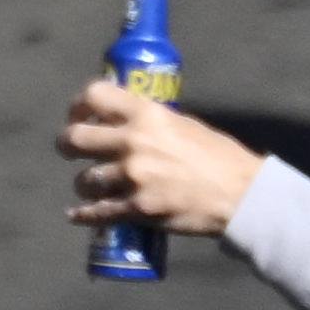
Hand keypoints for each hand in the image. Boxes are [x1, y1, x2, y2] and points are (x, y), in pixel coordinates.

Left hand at [63, 72, 266, 239]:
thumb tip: (124, 120)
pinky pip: (97, 212)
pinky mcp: (137, 209)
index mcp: (148, 114)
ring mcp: (133, 177)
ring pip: (84, 180)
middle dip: (67, 146)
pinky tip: (78, 215)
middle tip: (72, 152)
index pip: (94, 94)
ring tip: (94, 188)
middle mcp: (134, 141)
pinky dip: (84, 215)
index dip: (78, 106)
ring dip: (85, 184)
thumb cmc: (221, 158)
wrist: (242, 196)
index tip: (79, 117)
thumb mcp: (184, 124)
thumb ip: (150, 121)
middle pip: (74, 138)